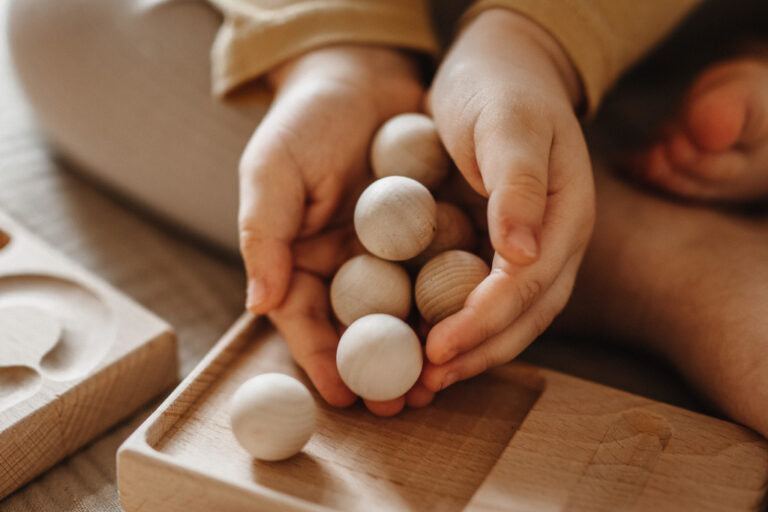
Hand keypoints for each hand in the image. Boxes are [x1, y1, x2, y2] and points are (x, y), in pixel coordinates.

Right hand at [239, 45, 430, 414]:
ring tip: (440, 378)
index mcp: (301, 261)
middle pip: (363, 331)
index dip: (323, 361)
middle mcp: (348, 267)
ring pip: (407, 312)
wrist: (364, 75)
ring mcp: (392, 255)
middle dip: (381, 370)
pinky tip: (472, 321)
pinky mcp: (431, 236)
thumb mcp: (271, 170)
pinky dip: (454, 300)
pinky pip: (443, 273)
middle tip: (401, 402)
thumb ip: (262, 233)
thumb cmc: (305, 120)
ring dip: (423, 347)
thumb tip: (257, 303)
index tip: (345, 394)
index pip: (307, 322)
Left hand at [422, 9, 595, 389]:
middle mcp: (552, 243)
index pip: (529, 284)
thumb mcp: (510, 124)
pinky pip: (477, 296)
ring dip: (467, 353)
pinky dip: (452, 324)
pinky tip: (419, 342)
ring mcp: (526, 249)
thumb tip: (522, 255)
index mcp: (567, 216)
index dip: (485, 321)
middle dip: (477, 353)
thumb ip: (520, 185)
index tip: (439, 348)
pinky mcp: (495, 248)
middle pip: (524, 316)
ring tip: (422, 382)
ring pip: (505, 317)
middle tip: (427, 384)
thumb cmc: (500, 87)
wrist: (496, 68)